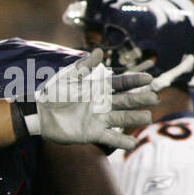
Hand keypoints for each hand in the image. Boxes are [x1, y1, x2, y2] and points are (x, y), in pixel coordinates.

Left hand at [32, 48, 156, 149]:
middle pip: (126, 101)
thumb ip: (84, 67)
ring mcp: (99, 119)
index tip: (148, 78)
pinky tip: (133, 143)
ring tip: (148, 117)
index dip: (134, 81)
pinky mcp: (93, 133)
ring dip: (135, 118)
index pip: (121, 83)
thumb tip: (99, 51)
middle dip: (140, 99)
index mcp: (99, 88)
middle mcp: (103, 103)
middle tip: (154, 98)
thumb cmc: (54, 93)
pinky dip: (122, 141)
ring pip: (122, 118)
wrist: (40, 114)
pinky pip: (110, 138)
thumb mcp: (69, 77)